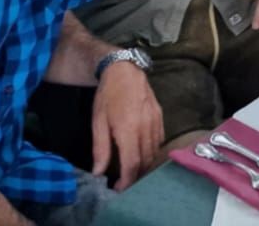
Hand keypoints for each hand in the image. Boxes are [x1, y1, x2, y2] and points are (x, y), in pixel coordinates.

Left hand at [91, 61, 163, 189]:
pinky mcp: (160, 116)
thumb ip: (100, 148)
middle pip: (146, 160)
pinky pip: (160, 140)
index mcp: (129, 130)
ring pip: (155, 151)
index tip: (118, 188)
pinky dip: (152, 151)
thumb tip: (99, 172)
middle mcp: (146, 127)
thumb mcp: (98, 122)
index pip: (132, 163)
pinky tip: (142, 152)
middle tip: (123, 181)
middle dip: (136, 175)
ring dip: (145, 164)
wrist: (125, 71)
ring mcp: (156, 121)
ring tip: (132, 169)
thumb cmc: (108, 96)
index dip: (127, 180)